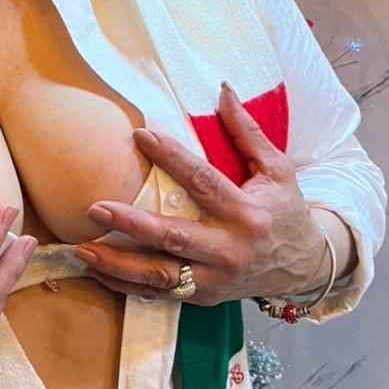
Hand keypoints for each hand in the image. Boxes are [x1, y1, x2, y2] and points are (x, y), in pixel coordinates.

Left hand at [76, 83, 328, 305]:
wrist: (304, 267)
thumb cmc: (285, 211)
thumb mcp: (278, 170)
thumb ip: (247, 132)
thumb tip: (223, 90)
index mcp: (246, 213)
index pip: (202, 182)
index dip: (171, 158)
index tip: (140, 136)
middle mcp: (229, 249)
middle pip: (174, 237)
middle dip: (132, 224)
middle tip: (95, 208)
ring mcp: (214, 279)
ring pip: (160, 275)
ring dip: (118, 264)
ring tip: (83, 250)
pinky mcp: (203, 298)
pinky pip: (158, 295)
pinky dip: (125, 285)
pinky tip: (96, 271)